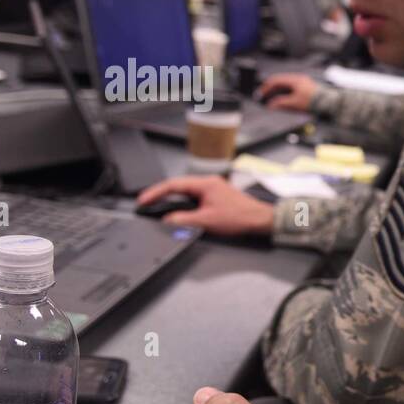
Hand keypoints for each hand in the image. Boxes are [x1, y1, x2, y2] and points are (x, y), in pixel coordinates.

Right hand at [136, 175, 274, 236]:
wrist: (260, 220)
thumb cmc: (240, 217)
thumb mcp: (207, 221)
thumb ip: (184, 220)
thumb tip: (168, 220)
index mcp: (204, 183)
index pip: (173, 184)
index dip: (155, 192)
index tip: (143, 199)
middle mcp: (208, 183)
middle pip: (178, 186)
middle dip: (161, 195)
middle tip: (147, 203)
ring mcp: (213, 189)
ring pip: (186, 192)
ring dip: (173, 199)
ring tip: (158, 206)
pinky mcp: (216, 197)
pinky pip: (194, 198)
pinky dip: (184, 204)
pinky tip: (180, 211)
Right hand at [257, 73, 319, 111]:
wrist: (329, 104)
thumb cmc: (315, 102)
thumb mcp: (294, 103)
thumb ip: (281, 103)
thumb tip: (271, 105)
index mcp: (295, 79)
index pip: (276, 80)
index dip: (266, 87)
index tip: (261, 94)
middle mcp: (299, 79)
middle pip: (280, 82)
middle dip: (272, 89)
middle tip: (265, 96)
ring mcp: (304, 83)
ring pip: (286, 85)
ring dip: (279, 92)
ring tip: (273, 100)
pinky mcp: (307, 88)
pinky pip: (293, 89)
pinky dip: (286, 93)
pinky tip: (284, 100)